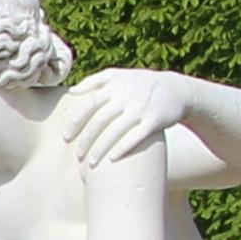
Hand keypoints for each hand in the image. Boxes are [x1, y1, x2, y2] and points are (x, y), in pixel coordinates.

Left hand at [52, 67, 193, 173]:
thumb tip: (71, 91)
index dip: (76, 122)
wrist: (175, 89)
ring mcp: (141, 108)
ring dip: (100, 149)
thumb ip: (95, 81)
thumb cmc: (140, 85)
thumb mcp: (119, 75)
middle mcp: (127, 96)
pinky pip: (136, 137)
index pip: (90, 104)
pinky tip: (112, 160)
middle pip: (100, 120)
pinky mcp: (154, 121)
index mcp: (115, 85)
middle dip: (86, 140)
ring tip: (90, 163)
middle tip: (77, 156)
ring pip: (115, 131)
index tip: (65, 138)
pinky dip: (123, 148)